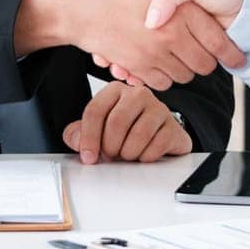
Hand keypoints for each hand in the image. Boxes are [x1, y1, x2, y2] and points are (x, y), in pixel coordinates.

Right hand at [16, 0, 241, 89]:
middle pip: (204, 65)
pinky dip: (164, 76)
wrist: (78, 1)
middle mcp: (171, 36)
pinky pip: (161, 83)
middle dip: (207, 61)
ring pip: (184, 76)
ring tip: (179, 55)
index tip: (237, 57)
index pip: (219, 42)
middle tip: (203, 53)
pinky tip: (160, 62)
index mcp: (182, 10)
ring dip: (185, 69)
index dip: (232, 53)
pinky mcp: (135, 67)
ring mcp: (152, 54)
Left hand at [62, 82, 190, 163]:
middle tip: (111, 155)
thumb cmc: (125, 131)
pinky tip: (144, 154)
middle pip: (117, 123)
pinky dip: (146, 157)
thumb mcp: (98, 130)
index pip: (95, 110)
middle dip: (110, 147)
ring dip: (128, 154)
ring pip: (138, 135)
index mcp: (115, 91)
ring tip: (127, 154)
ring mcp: (158, 108)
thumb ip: (78, 134)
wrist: (158, 135)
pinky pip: (157, 146)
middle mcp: (138, 94)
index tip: (88, 157)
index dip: (88, 138)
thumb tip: (76, 139)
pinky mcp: (173, 126)